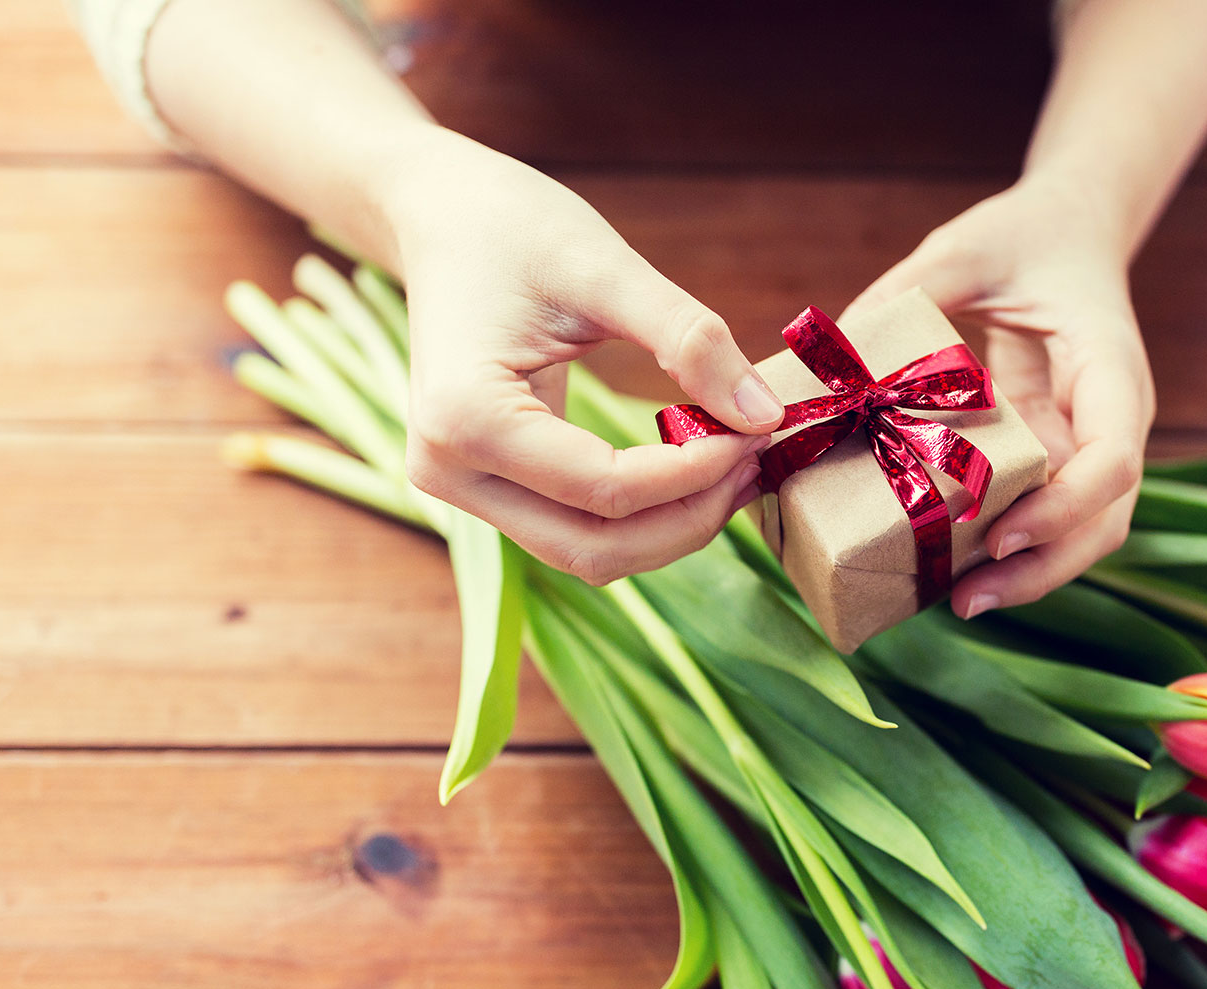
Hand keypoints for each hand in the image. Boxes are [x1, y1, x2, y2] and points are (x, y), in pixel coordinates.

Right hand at [381, 129, 785, 583]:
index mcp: (465, 418)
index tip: (761, 429)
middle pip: (594, 548)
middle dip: (689, 518)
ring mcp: (461, 487)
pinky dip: (643, 514)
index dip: (697, 472)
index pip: (606, 489)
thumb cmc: (513, 228)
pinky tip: (695, 471)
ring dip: (671, 527)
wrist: (441, 217)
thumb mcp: (606, 268)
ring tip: (736, 469)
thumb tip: (765, 414)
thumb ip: (688, 341)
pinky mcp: (486, 486)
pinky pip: (576, 528)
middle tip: (757, 460)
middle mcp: (449, 471)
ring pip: (588, 553)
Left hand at [844, 181, 1153, 618]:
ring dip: (1027, 574)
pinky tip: (950, 566)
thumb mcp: (967, 248)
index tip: (999, 533)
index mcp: (1111, 367)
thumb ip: (912, 289)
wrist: (1068, 231)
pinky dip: (1005, 546)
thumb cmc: (1023, 235)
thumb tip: (837, 354)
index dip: (1063, 507)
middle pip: (1105, 522)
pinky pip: (1043, 514)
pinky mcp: (1057, 455)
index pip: (1112, 460)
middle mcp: (1113, 419)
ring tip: (956, 601)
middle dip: (1043, 568)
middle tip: (967, 599)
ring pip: (1081, 533)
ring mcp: (1089, 444)